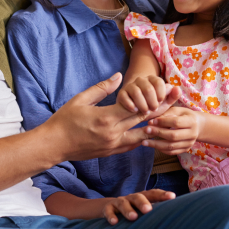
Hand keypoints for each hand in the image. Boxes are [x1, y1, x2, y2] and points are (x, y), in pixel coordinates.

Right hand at [44, 73, 158, 162]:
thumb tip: (119, 76)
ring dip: (154, 127)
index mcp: (106, 118)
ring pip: (141, 136)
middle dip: (160, 108)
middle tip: (173, 100)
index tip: (164, 91)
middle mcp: (113, 133)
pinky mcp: (110, 152)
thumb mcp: (81, 99)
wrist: (54, 144)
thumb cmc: (64, 120)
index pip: (136, 107)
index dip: (151, 99)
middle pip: (143, 120)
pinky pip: (131, 145)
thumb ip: (102, 88)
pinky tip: (148, 132)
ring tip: (168, 119)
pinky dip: (141, 138)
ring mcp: (113, 145)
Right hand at [103, 189, 175, 224]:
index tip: (172, 196)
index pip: (153, 194)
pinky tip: (114, 222)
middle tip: (148, 210)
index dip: (162, 194)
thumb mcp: (142, 209)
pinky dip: (111, 216)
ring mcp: (119, 202)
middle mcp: (131, 198)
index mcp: (142, 197)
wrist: (108, 208)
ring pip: (123, 203)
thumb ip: (154, 212)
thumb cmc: (132, 210)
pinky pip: (108, 211)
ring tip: (133, 217)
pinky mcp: (107, 208)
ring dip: (128, 210)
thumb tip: (173, 217)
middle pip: (138, 197)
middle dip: (143, 202)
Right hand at [116, 76, 177, 117]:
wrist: (136, 108)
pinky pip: (125, 97)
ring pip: (136, 92)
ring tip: (145, 112)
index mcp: (152, 79)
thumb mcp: (164, 103)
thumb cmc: (152, 105)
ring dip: (142, 105)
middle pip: (148, 88)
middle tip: (153, 109)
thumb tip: (177, 88)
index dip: (161, 93)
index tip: (161, 102)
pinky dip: (131, 105)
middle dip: (152, 102)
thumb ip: (172, 96)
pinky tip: (135, 111)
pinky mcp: (121, 93)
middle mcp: (141, 80)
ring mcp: (130, 86)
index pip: (158, 82)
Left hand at [144, 107, 200, 153]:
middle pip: (173, 136)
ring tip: (144, 142)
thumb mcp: (177, 111)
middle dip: (158, 133)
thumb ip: (165, 114)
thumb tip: (151, 122)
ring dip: (156, 145)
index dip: (162, 122)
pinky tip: (152, 146)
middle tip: (145, 130)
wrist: (198, 126)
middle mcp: (192, 134)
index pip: (176, 122)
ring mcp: (189, 143)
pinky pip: (172, 152)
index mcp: (191, 121)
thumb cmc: (184, 115)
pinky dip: (161, 149)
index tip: (151, 121)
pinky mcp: (186, 149)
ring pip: (172, 146)